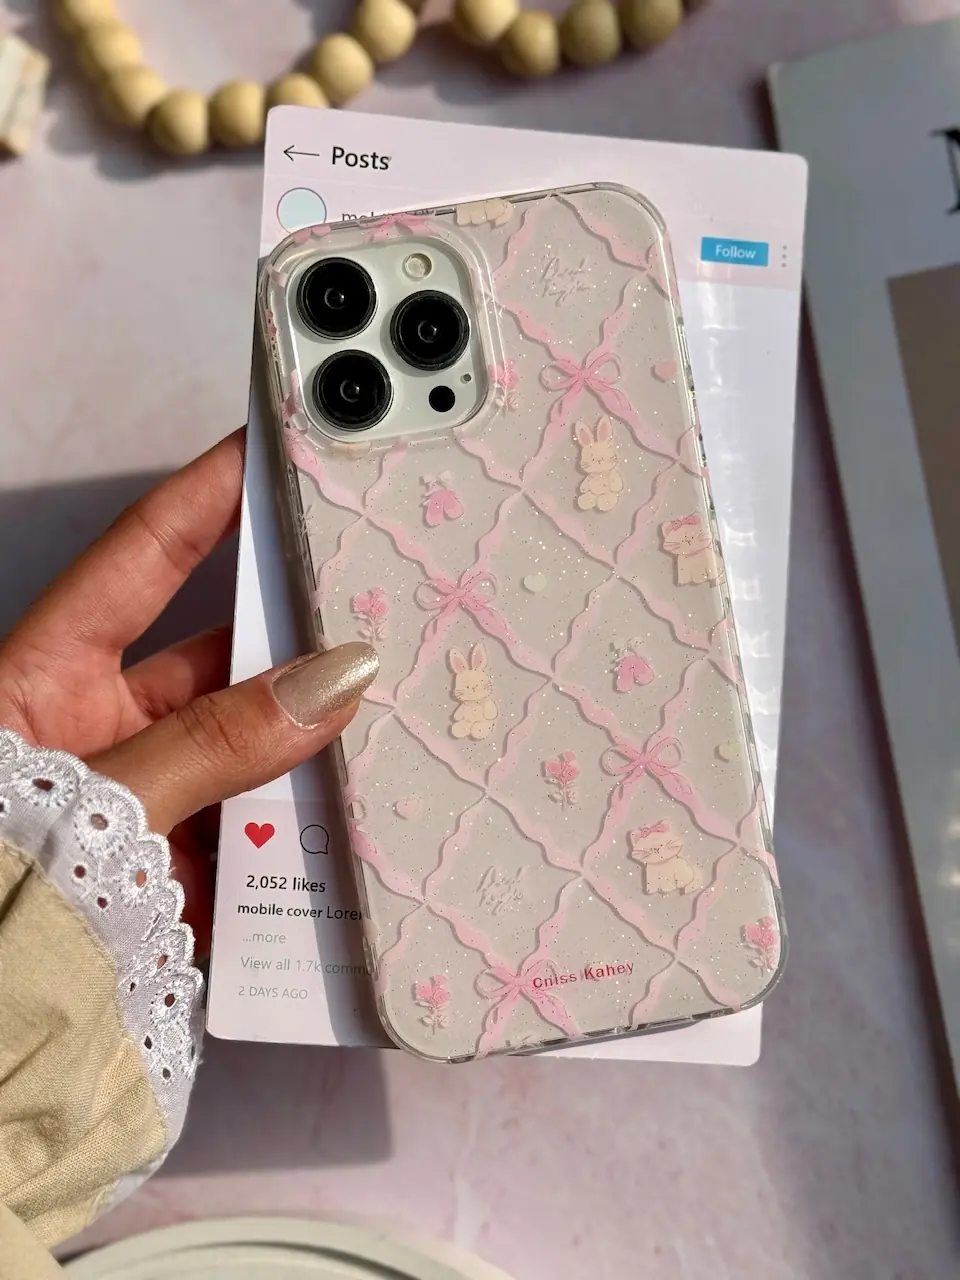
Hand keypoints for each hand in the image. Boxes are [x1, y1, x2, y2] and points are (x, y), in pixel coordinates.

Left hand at [0, 430, 377, 953]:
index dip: (209, 494)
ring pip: (256, 750)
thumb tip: (338, 678)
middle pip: (220, 660)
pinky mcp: (186, 874)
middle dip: (298, 637)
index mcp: (43, 680)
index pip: (142, 557)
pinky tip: (369, 822)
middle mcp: (102, 730)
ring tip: (402, 713)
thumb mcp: (97, 804)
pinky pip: (261, 834)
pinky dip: (312, 833)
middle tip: (384, 595)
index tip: (279, 446)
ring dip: (318, 746)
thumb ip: (214, 744)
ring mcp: (153, 803)